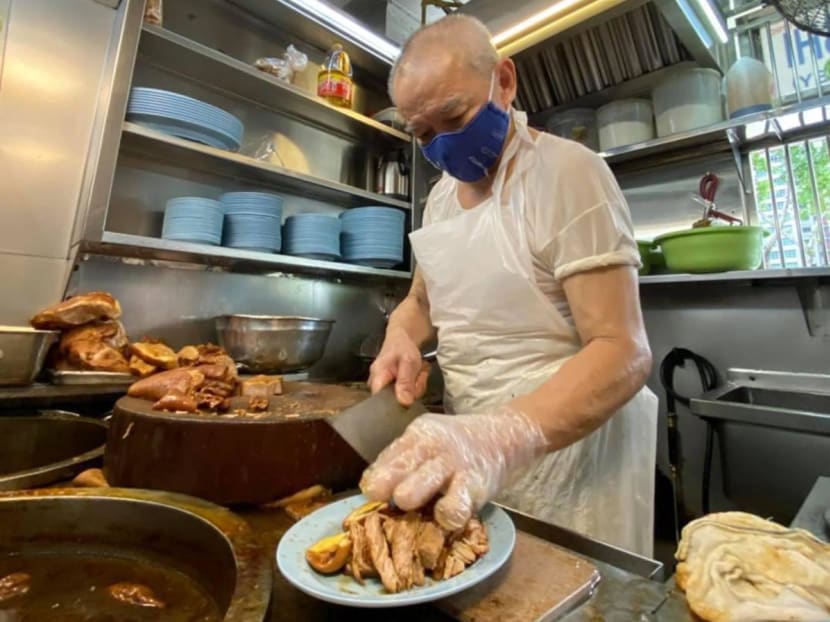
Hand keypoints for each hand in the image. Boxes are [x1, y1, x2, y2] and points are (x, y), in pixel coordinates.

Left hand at [359, 408, 546, 529]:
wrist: (503, 437)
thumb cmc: (455, 446)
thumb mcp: (427, 441)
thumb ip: (402, 459)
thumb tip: (372, 488)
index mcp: (417, 435)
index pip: (384, 460)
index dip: (375, 483)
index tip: (376, 496)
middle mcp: (432, 447)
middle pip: (395, 471)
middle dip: (388, 492)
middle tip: (397, 501)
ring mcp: (453, 465)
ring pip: (416, 490)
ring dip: (410, 502)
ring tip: (419, 507)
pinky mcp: (474, 486)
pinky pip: (451, 510)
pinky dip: (445, 518)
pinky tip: (446, 516)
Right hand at [368, 329, 429, 405]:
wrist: (402, 341)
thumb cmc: (402, 348)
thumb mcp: (408, 362)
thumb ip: (405, 382)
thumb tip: (404, 402)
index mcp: (377, 378)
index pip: (381, 403)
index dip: (399, 402)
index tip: (411, 388)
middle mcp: (376, 386)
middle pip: (396, 403)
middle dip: (412, 392)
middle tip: (417, 376)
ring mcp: (383, 390)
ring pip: (404, 400)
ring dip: (416, 388)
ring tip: (416, 373)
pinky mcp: (391, 391)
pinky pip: (406, 397)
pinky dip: (414, 389)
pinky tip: (415, 378)